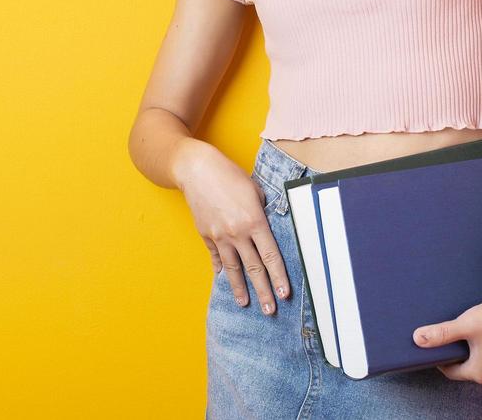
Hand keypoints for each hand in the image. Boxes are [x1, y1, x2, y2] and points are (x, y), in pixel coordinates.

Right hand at [174, 140, 292, 315]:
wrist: (196, 169)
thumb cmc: (229, 175)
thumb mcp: (255, 190)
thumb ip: (263, 212)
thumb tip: (267, 227)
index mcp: (255, 222)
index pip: (271, 257)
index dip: (279, 277)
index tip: (284, 294)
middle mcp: (238, 233)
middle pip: (254, 268)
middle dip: (263, 292)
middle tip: (270, 311)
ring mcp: (220, 236)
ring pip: (233, 268)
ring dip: (240, 289)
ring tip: (245, 304)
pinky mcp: (206, 235)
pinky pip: (216, 256)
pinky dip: (221, 269)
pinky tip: (224, 278)